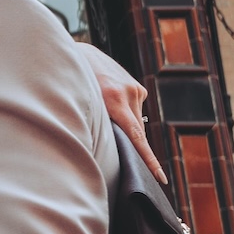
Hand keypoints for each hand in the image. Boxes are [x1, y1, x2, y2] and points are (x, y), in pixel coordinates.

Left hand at [83, 47, 166, 183]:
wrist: (79, 55)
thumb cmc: (73, 85)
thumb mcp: (81, 104)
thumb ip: (97, 121)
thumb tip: (110, 146)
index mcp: (112, 99)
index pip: (136, 137)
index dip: (149, 160)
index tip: (160, 177)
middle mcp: (127, 94)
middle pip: (136, 133)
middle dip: (133, 150)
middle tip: (131, 167)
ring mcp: (134, 89)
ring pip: (134, 122)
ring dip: (123, 127)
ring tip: (103, 116)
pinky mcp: (137, 88)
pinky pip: (133, 111)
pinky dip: (124, 114)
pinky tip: (110, 104)